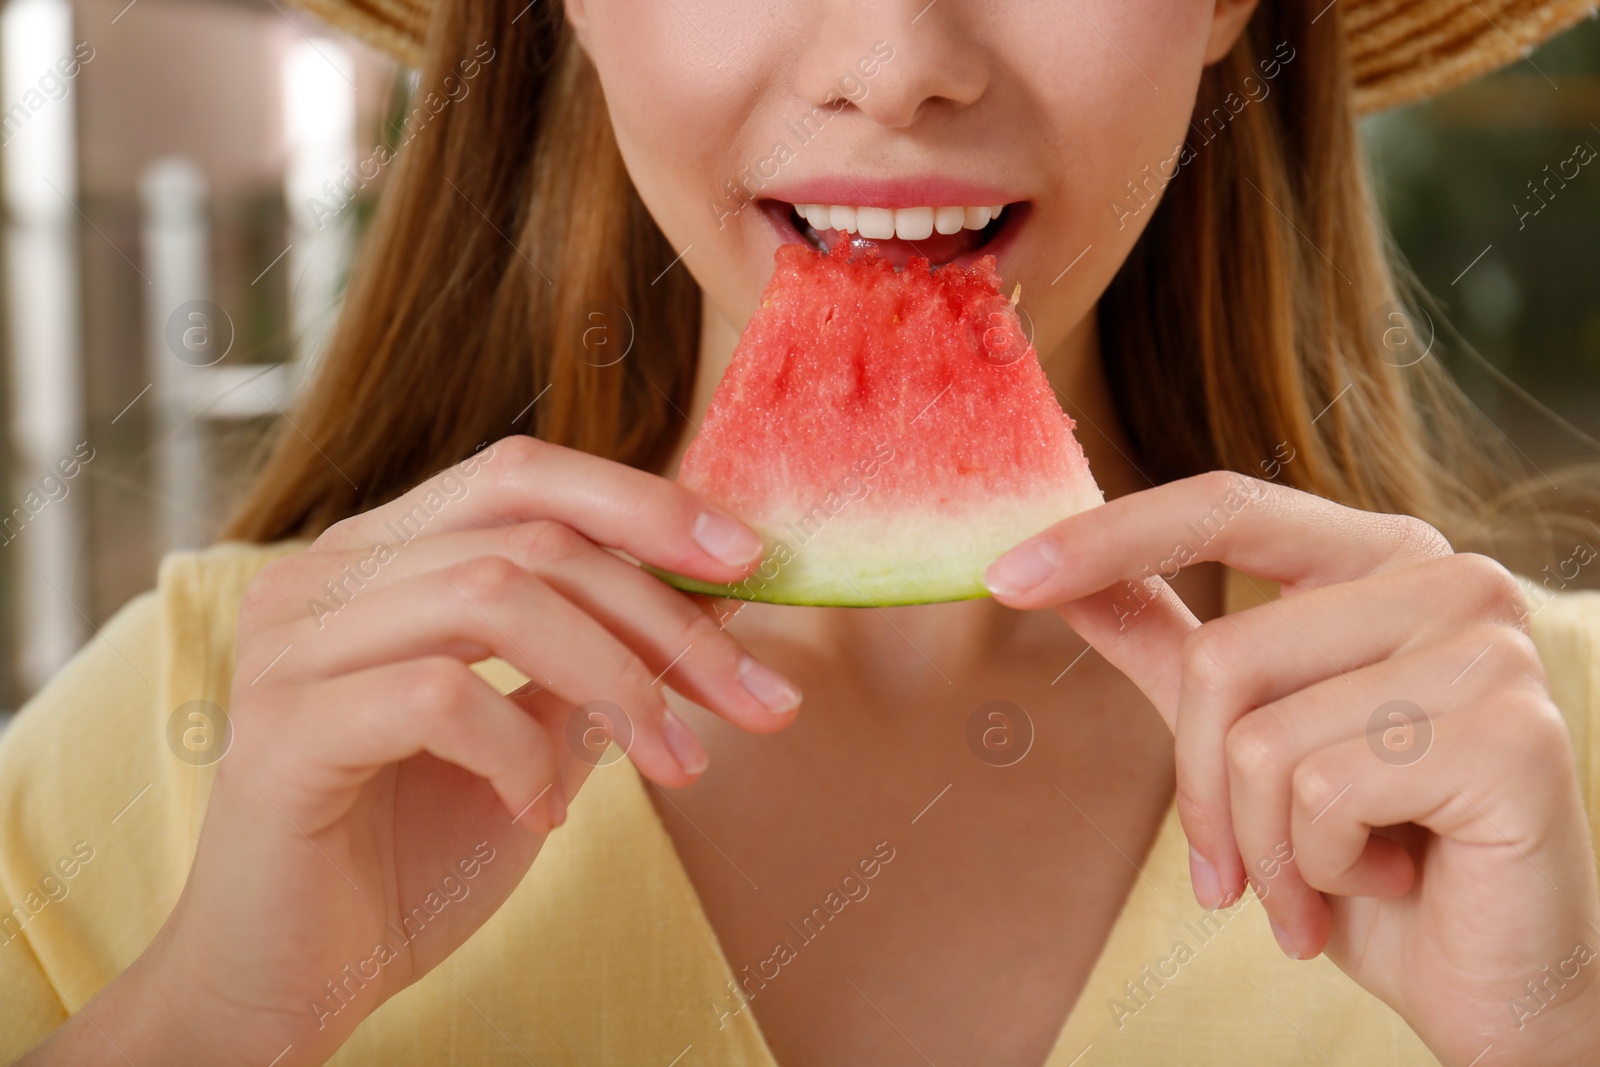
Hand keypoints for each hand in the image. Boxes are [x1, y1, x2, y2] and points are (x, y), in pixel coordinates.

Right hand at [34, 437, 801, 1066]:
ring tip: (671, 765)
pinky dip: (521, 754)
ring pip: (492, 594)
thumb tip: (722, 592)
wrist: (293, 983)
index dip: (644, 504)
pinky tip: (543, 815)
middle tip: (756, 698)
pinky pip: (440, 697)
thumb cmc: (412, 856)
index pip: (523, 475)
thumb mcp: (538, 739)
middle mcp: (328, 576)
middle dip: (666, 615)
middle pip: (529, 532)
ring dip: (615, 681)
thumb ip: (600, 658)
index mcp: (383, 556)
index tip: (752, 563)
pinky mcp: (281, 731)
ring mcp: (293, 645)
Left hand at [985, 471, 1599, 1064]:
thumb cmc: (1366, 852)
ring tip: (1331, 877)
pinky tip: (1393, 880)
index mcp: (1381, 559)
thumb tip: (1055, 574)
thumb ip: (1163, 641)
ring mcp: (1490, 648)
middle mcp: (1448, 579)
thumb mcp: (1242, 737)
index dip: (1107, 536)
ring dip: (1265, 844)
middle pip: (1223, 656)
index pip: (1226, 507)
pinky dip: (1325, 871)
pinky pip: (1323, 795)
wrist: (1491, 979)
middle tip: (1248, 865)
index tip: (999, 573)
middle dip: (1206, 791)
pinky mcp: (1512, 733)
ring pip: (1262, 736)